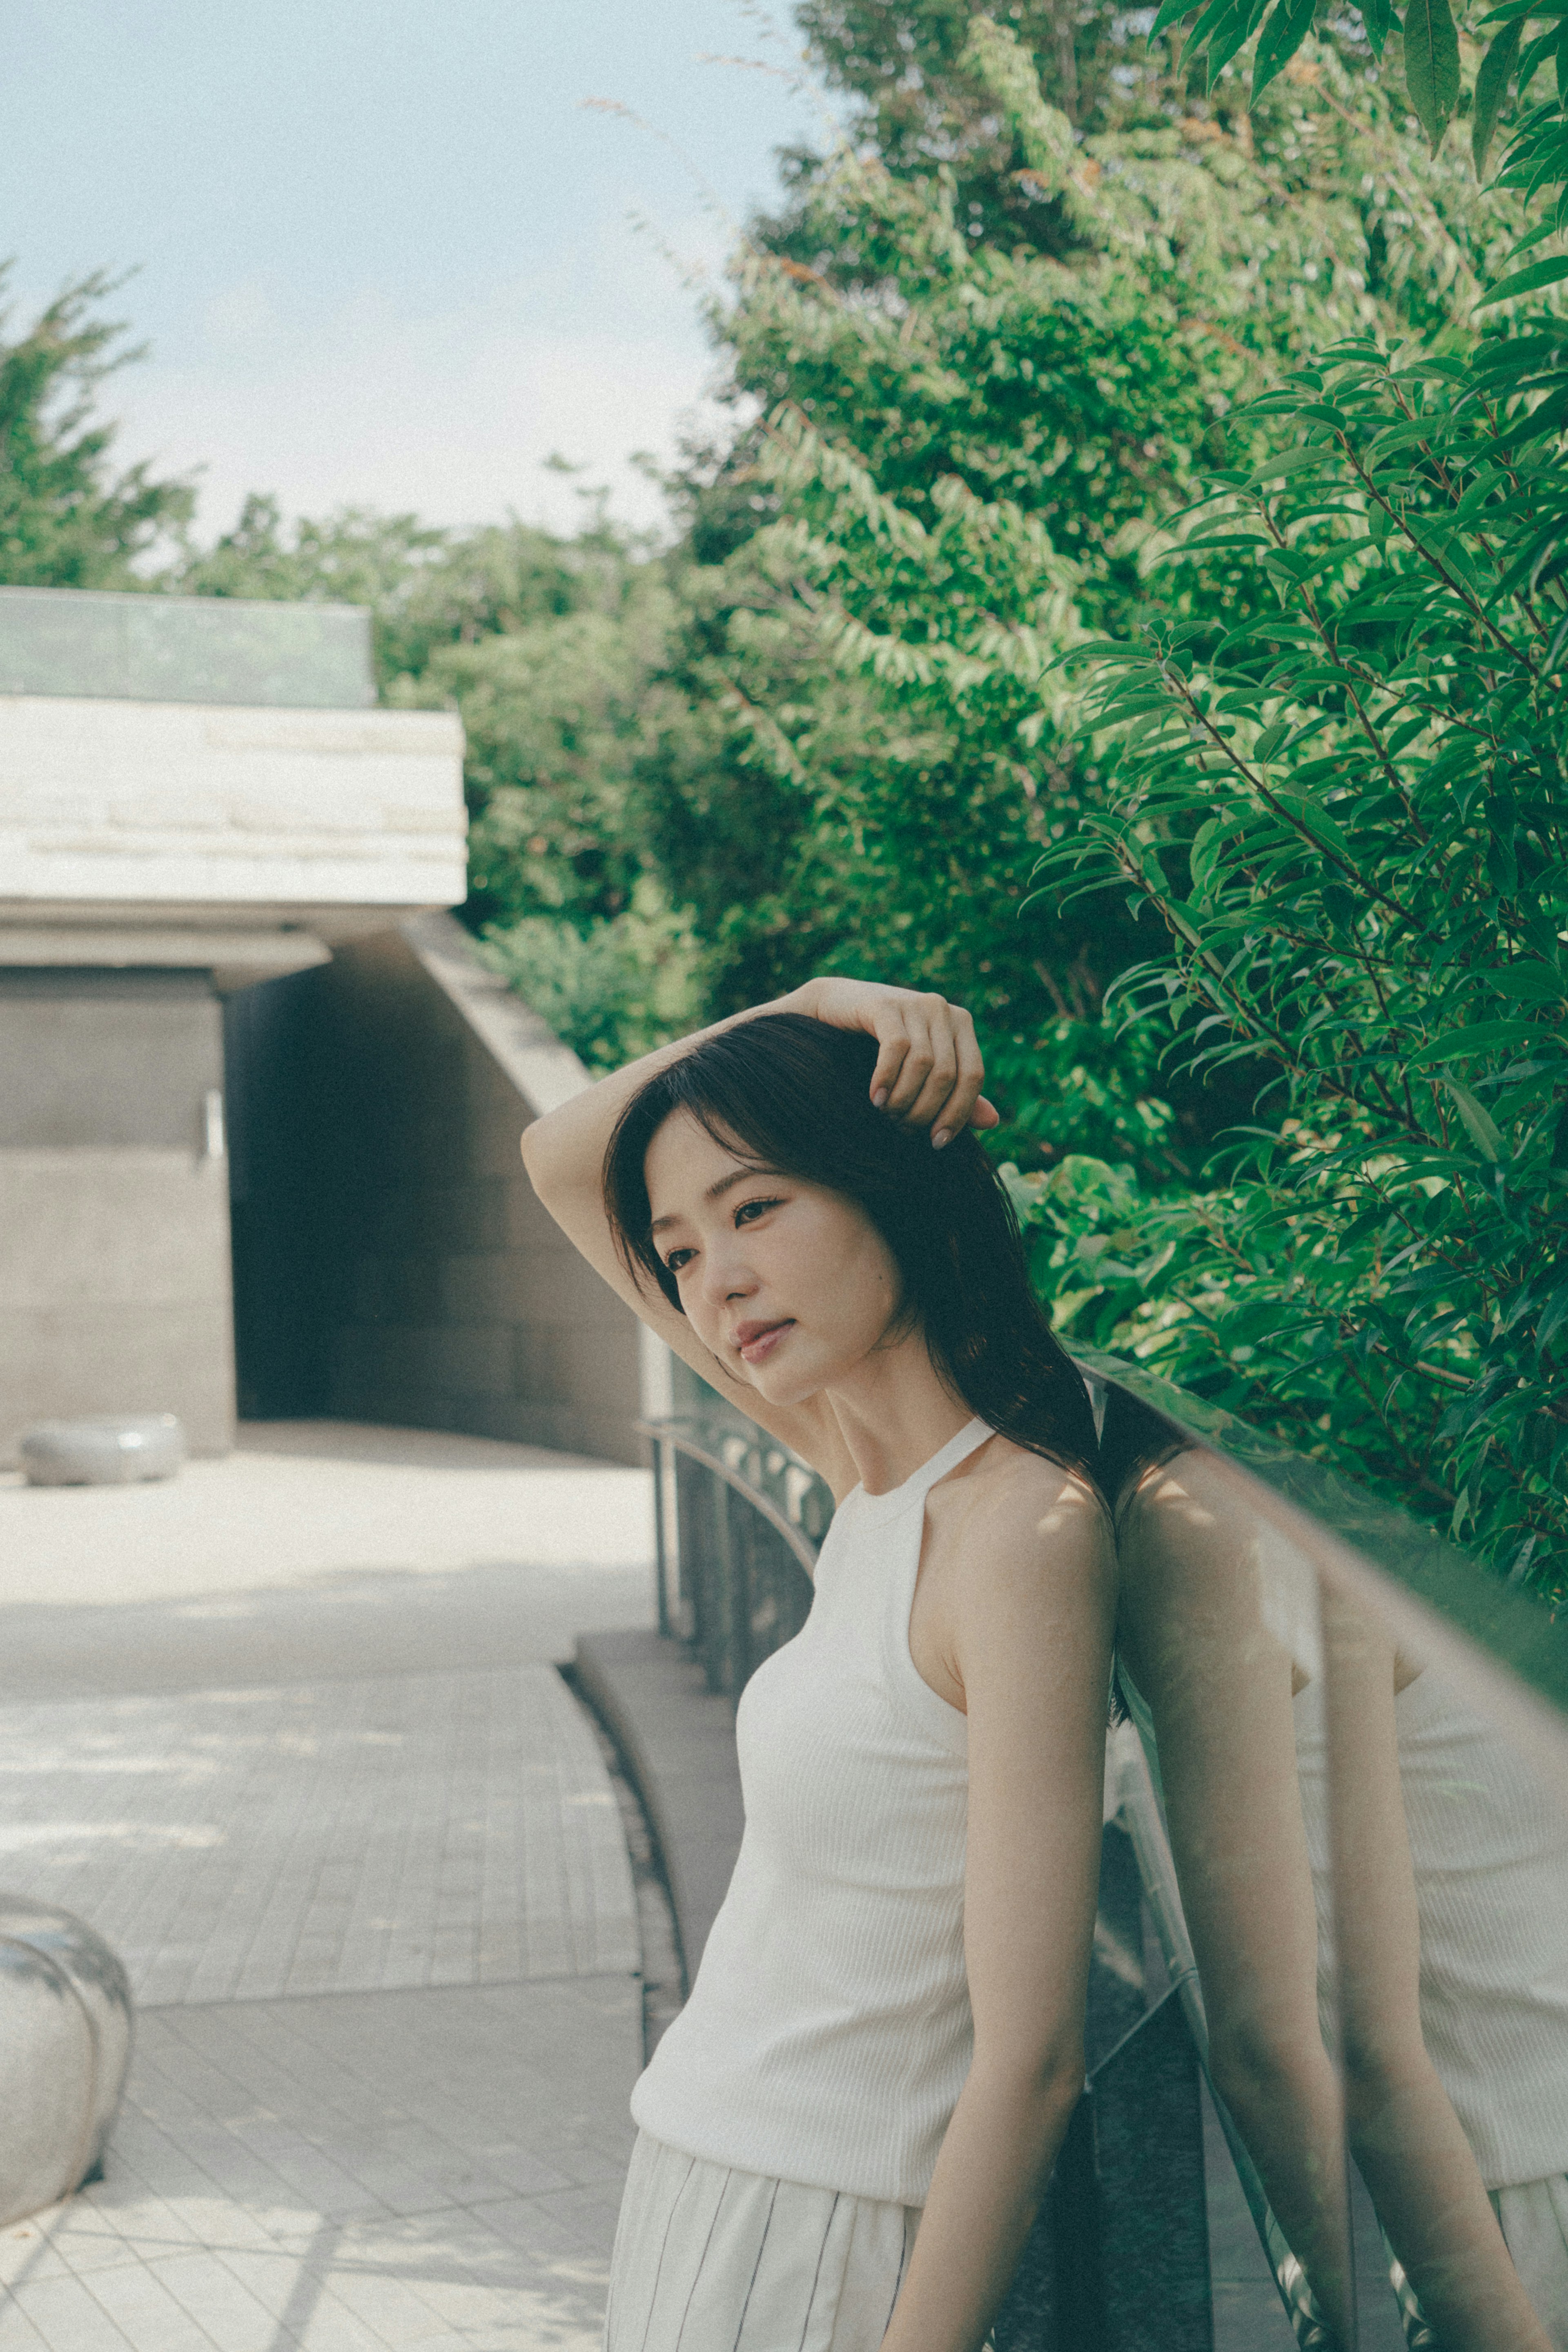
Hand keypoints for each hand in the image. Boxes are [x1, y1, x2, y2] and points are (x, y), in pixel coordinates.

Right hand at [795, 978, 999, 1146]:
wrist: (833, 1007)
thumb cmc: (880, 1044)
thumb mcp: (922, 1068)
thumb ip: (955, 1093)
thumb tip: (992, 1121)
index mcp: (961, 1024)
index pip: (974, 1076)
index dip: (958, 1114)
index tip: (937, 1143)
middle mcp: (942, 1009)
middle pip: (947, 1074)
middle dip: (925, 1111)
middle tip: (902, 1129)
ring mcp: (914, 1003)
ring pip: (923, 1064)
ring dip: (904, 1099)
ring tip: (887, 1114)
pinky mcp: (884, 1004)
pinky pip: (895, 1048)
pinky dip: (886, 1079)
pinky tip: (874, 1098)